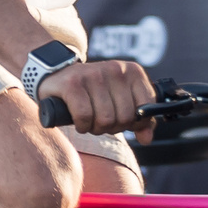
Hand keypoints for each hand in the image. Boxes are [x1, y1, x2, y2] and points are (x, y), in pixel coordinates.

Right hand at [38, 58, 155, 135]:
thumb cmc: (95, 92)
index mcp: (133, 72)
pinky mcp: (72, 84)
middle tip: (102, 121)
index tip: (125, 121)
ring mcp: (93, 75)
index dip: (137, 122)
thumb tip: (146, 138)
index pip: (147, 107)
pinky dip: (82, 125)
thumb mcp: (121, 101)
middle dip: (113, 127)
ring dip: (96, 128)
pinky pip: (85, 116)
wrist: (59, 75)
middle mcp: (115, 69)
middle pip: (125, 117)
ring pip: (105, 119)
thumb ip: (138, 120)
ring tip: (91, 120)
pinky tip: (79, 121)